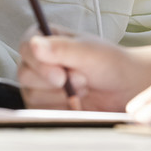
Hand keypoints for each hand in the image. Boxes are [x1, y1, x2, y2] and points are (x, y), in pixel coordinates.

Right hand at [18, 25, 141, 111]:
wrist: (125, 89)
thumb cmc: (109, 64)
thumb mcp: (88, 53)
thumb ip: (61, 49)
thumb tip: (34, 45)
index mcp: (42, 38)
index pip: (26, 48)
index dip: (40, 65)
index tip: (61, 76)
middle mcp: (35, 60)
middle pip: (25, 75)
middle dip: (57, 83)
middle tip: (83, 80)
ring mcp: (36, 84)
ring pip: (32, 95)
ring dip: (62, 97)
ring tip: (83, 89)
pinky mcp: (42, 104)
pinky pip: (40, 112)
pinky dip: (61, 110)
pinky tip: (77, 103)